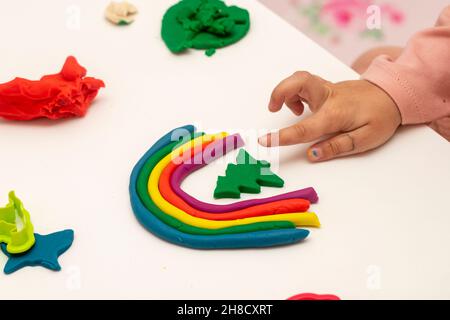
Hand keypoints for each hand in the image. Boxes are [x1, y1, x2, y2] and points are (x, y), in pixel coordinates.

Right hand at [258, 72, 401, 161]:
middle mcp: (328, 97)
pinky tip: (301, 108)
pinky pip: (304, 83)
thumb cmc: (381, 117)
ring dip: (286, 91)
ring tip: (290, 111)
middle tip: (273, 109)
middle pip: (298, 81)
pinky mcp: (325, 87)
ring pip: (299, 79)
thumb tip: (312, 155)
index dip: (283, 136)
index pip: (304, 127)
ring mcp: (326, 89)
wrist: (393, 94)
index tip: (264, 141)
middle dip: (280, 92)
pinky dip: (295, 92)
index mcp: (335, 114)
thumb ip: (337, 147)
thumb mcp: (365, 139)